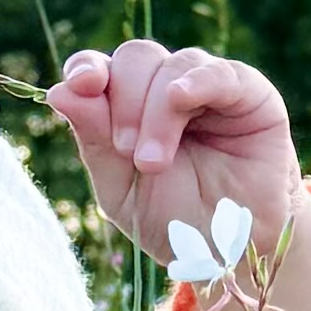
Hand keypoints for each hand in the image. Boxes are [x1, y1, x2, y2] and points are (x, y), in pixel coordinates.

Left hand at [45, 41, 310, 310]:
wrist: (231, 253)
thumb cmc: (175, 221)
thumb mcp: (121, 189)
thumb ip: (94, 140)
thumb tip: (59, 91)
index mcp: (129, 105)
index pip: (101, 67)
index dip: (86, 68)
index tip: (79, 86)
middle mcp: (166, 88)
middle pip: (135, 58)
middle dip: (124, 102)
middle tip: (128, 153)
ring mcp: (208, 87)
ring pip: (172, 65)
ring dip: (155, 112)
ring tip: (153, 162)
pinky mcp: (251, 95)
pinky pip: (222, 73)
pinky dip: (197, 80)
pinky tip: (181, 98)